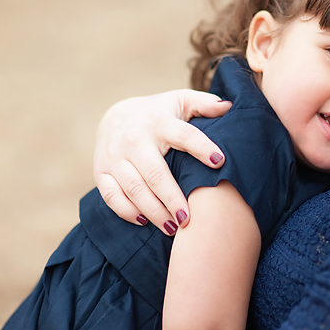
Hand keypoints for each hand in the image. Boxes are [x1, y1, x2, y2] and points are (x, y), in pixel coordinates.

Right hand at [94, 89, 231, 232]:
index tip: (219, 162)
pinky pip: (111, 196)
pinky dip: (127, 211)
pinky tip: (145, 222)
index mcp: (158, 122)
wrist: (113, 116)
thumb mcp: (179, 101)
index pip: (183, 135)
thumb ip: (204, 104)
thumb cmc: (157, 114)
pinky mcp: (100, 172)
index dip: (201, 147)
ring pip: (134, 189)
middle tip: (189, 219)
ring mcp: (115, 157)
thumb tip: (228, 107)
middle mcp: (134, 140)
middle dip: (172, 198)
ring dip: (154, 211)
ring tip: (174, 228)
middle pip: (154, 173)